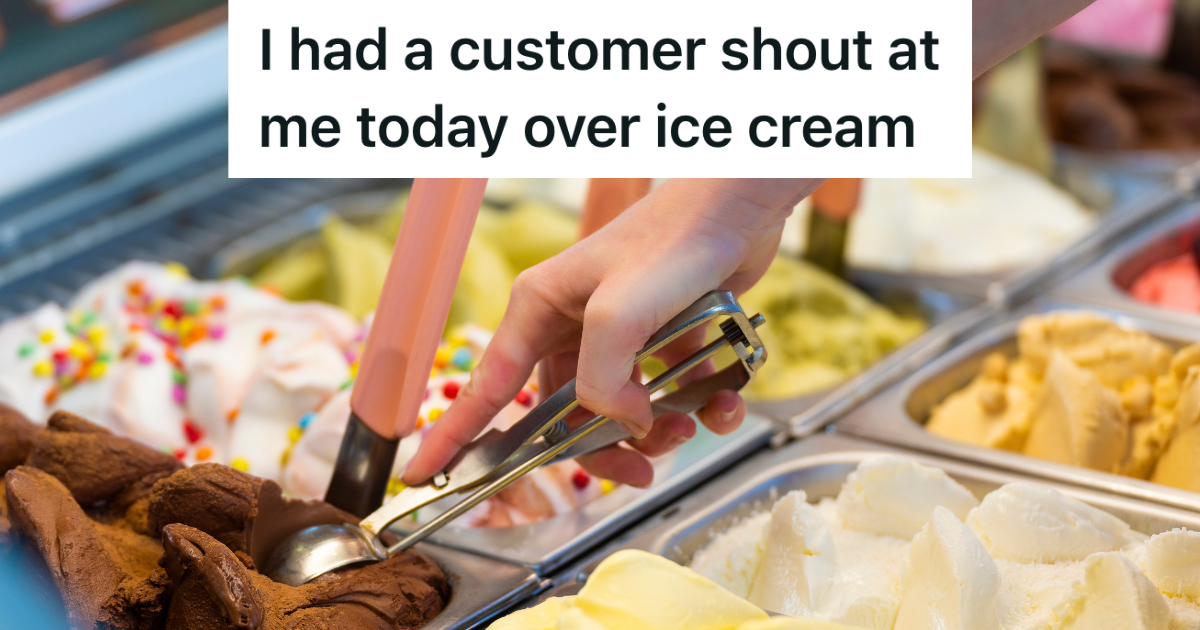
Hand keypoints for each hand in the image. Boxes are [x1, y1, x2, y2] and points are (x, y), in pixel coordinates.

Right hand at [402, 178, 821, 487]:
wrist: (741, 204)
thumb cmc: (673, 238)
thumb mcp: (617, 314)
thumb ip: (601, 382)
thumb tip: (620, 424)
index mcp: (539, 310)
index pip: (486, 387)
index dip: (454, 435)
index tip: (425, 476)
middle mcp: (573, 323)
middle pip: (566, 415)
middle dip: (601, 448)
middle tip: (637, 471)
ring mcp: (621, 333)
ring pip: (622, 411)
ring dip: (657, 432)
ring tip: (688, 424)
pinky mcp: (665, 336)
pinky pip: (673, 392)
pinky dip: (701, 407)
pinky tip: (723, 402)